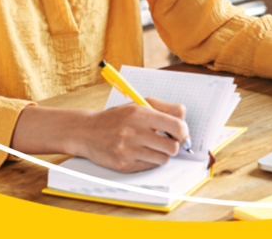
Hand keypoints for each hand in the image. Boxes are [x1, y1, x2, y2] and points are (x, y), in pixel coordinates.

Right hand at [10, 97, 190, 172]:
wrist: (87, 132)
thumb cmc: (117, 118)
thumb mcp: (139, 104)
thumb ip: (165, 108)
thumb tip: (184, 119)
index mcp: (140, 113)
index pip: (176, 125)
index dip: (183, 131)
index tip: (181, 133)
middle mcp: (133, 132)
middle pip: (173, 146)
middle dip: (174, 145)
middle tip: (168, 141)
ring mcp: (128, 150)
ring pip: (163, 159)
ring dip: (162, 154)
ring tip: (153, 147)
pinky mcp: (124, 165)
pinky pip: (149, 166)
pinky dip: (149, 161)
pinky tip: (140, 153)